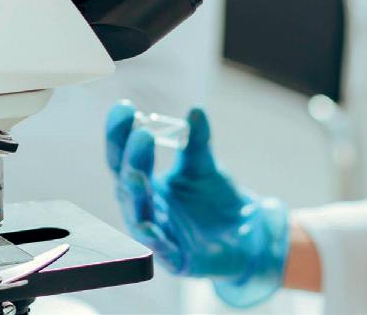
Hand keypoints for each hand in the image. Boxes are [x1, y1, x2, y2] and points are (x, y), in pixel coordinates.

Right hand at [105, 102, 289, 307]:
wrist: (247, 236)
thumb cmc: (215, 200)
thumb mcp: (205, 167)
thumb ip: (198, 142)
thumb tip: (195, 111)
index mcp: (146, 181)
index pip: (123, 156)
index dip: (119, 133)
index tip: (124, 107)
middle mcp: (145, 205)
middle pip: (127, 181)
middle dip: (130, 158)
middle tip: (141, 134)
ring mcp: (157, 232)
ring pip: (137, 214)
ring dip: (135, 195)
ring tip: (137, 174)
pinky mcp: (175, 258)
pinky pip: (160, 250)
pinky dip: (154, 240)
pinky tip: (149, 228)